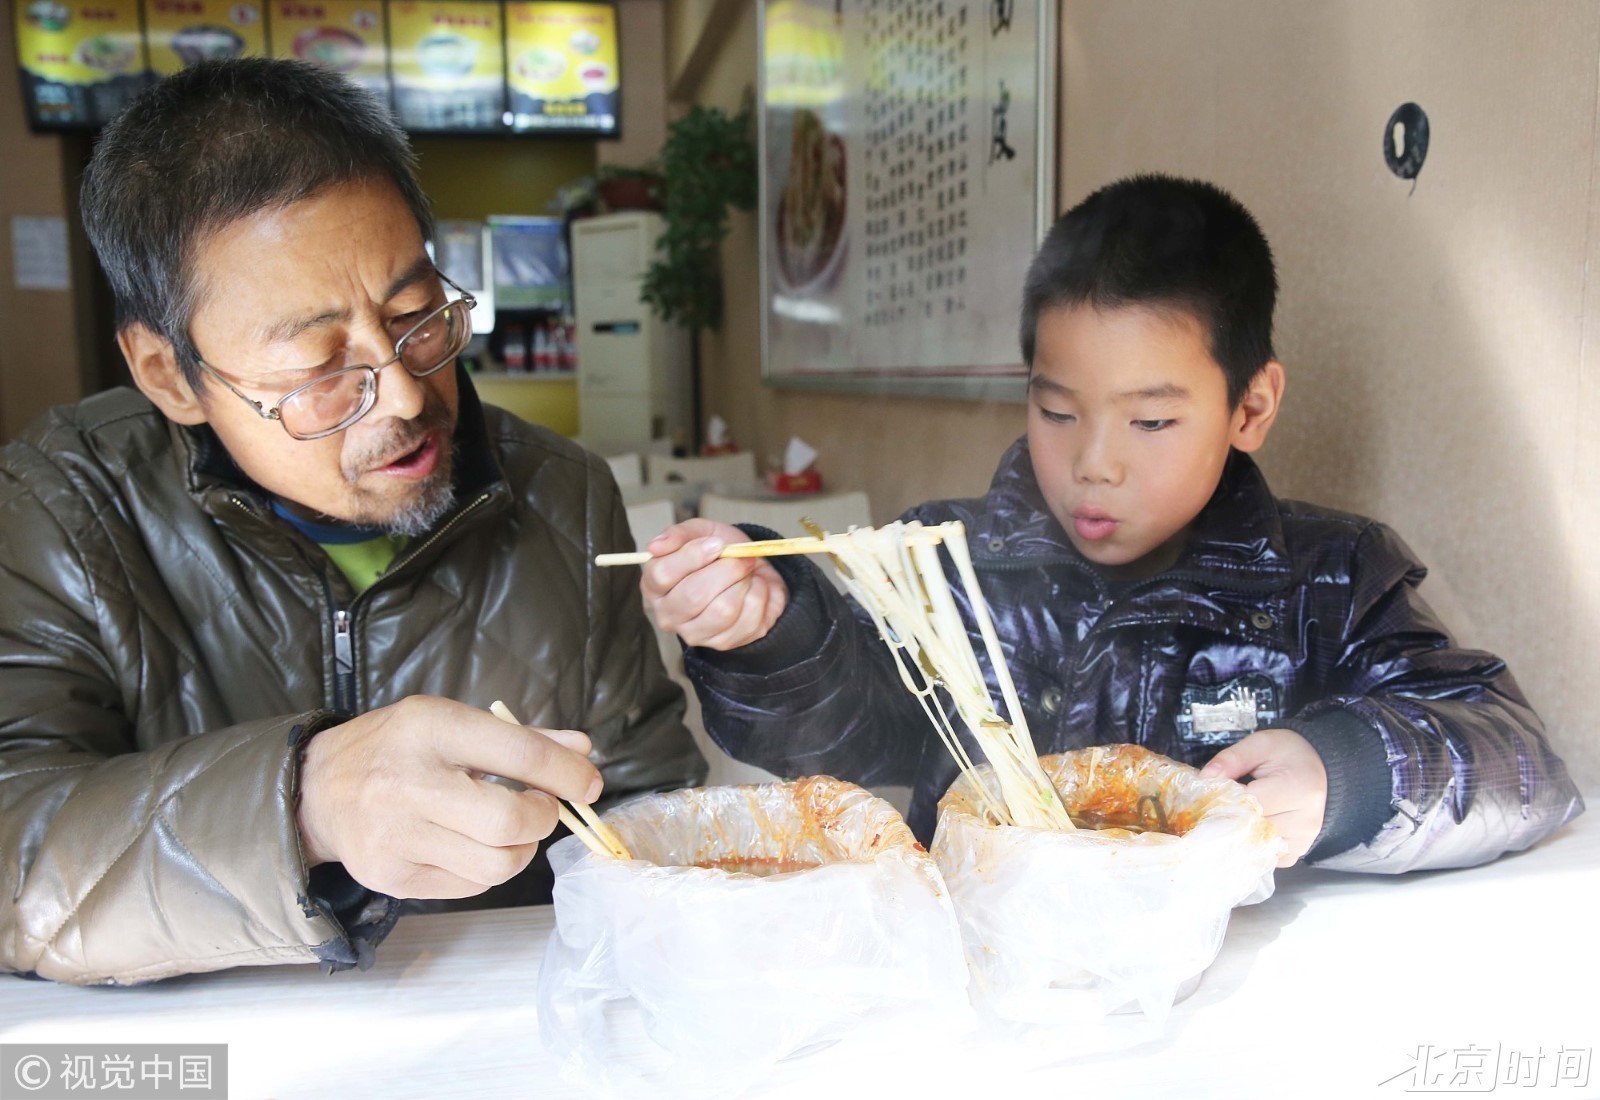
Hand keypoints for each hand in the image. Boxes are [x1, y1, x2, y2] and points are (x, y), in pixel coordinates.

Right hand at [296, 695, 601, 898]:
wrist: (318, 789)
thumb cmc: (398, 748)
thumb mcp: (452, 721)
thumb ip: (521, 739)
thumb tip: (582, 753)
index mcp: (430, 728)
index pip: (519, 753)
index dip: (567, 774)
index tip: (589, 783)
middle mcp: (408, 782)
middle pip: (509, 820)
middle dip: (543, 818)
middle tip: (540, 809)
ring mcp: (395, 836)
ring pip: (496, 865)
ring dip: (519, 850)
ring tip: (507, 830)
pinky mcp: (390, 877)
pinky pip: (470, 886)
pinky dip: (487, 869)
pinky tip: (470, 846)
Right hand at [641, 518, 788, 649]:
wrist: (750, 571)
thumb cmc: (719, 554)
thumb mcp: (701, 532)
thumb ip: (680, 534)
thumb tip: (656, 545)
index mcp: (654, 585)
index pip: (662, 575)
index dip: (693, 556)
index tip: (717, 543)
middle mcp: (668, 615)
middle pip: (693, 596)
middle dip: (725, 570)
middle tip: (740, 558)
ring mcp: (695, 634)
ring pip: (723, 610)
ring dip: (743, 583)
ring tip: (746, 573)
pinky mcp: (724, 643)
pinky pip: (749, 619)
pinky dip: (759, 596)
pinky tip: (754, 589)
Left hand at [1200, 727, 1327, 866]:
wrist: (1318, 766)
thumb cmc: (1288, 753)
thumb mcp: (1260, 744)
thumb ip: (1232, 759)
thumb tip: (1205, 778)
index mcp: (1297, 788)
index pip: (1250, 803)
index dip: (1227, 797)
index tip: (1216, 789)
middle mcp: (1305, 819)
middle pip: (1252, 826)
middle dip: (1231, 815)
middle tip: (1222, 801)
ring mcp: (1304, 838)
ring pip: (1257, 843)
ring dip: (1241, 830)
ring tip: (1238, 811)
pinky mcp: (1299, 849)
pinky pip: (1267, 854)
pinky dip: (1254, 842)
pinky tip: (1251, 826)